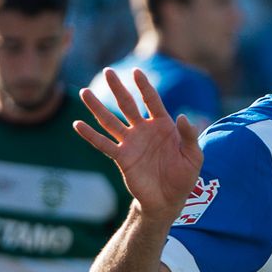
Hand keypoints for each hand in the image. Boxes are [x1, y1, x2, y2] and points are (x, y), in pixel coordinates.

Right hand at [76, 69, 203, 221]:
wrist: (168, 200)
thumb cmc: (183, 177)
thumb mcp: (193, 157)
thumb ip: (189, 136)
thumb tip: (182, 117)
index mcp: (163, 126)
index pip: (152, 101)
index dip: (144, 86)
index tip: (136, 72)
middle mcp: (144, 130)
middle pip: (127, 105)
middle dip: (118, 88)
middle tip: (107, 71)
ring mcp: (131, 143)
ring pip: (110, 121)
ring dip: (97, 107)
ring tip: (84, 93)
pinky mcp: (121, 157)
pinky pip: (104, 144)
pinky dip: (90, 135)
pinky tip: (78, 124)